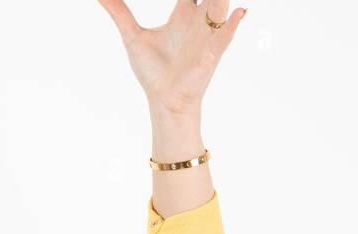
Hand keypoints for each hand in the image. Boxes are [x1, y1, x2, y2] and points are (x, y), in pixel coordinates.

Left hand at [98, 0, 246, 115]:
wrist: (163, 100)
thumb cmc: (153, 70)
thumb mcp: (133, 36)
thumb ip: (119, 13)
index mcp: (183, 13)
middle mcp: (199, 20)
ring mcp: (208, 35)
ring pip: (221, 5)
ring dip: (221, 0)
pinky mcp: (213, 53)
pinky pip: (227, 35)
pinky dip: (232, 24)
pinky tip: (238, 12)